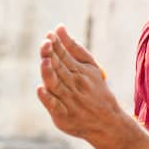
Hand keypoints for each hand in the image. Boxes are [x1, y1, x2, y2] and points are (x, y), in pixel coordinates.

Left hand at [37, 25, 122, 143]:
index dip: (56, 45)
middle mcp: (74, 84)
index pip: (65, 56)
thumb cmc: (95, 90)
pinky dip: (47, 98)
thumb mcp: (89, 66)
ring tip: (44, 62)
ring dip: (49, 73)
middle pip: (59, 68)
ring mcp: (69, 100)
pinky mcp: (63, 116)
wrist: (108, 121)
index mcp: (79, 71)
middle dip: (52, 55)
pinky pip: (54, 106)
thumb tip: (59, 27)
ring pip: (56, 85)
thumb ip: (73, 47)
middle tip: (45, 44)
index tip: (49, 35)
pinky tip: (41, 89)